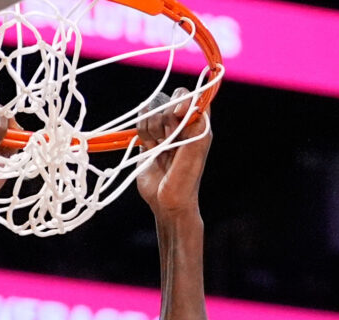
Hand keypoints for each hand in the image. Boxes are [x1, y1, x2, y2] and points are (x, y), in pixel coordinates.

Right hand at [132, 102, 209, 217]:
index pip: (191, 96)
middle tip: (169, 140)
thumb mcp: (194, 153)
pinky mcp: (148, 139)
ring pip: (151, 110)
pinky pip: (141, 122)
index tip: (178, 114)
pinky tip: (149, 149)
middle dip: (164, 118)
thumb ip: (195, 127)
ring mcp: (164, 131)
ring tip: (158, 148)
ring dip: (152, 128)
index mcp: (198, 125)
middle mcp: (181, 125)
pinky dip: (142, 133)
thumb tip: (190, 103)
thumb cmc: (185, 182)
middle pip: (167, 100)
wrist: (166, 203)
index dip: (182, 101)